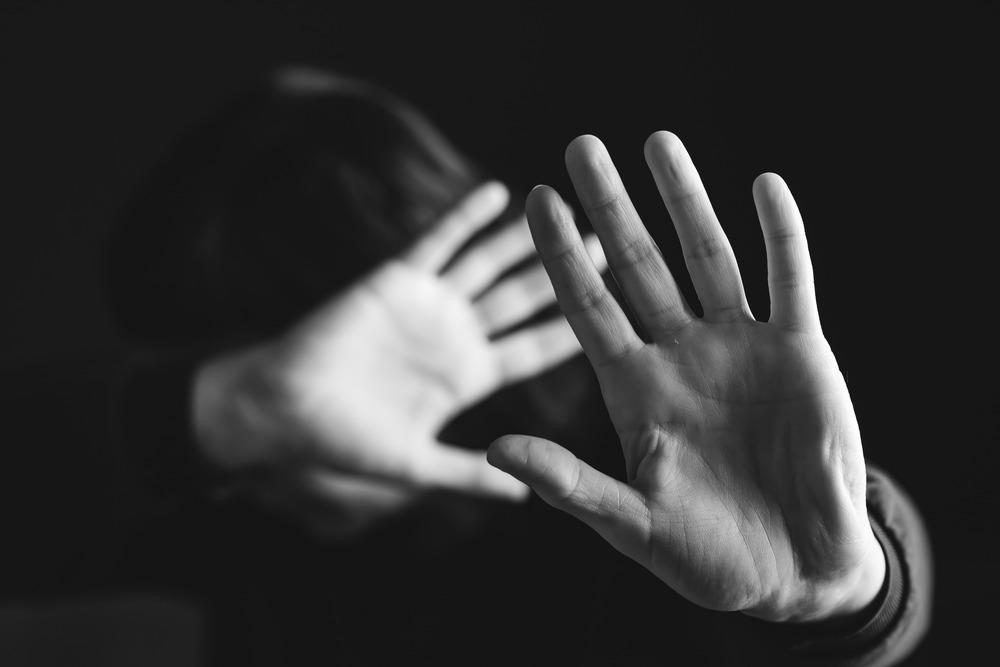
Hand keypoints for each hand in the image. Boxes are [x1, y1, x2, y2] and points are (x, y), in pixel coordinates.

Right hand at [194, 182, 606, 536]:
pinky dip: (465, 218)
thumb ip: (467, 475)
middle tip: (613, 243)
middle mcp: (457, 334)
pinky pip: (436, 242)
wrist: (283, 410)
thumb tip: (521, 499)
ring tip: (566, 208)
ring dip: (525, 238)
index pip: (533, 349)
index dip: (573, 331)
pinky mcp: (395, 281)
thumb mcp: (415, 464)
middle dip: (566, 272)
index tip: (619, 312)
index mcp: (468, 376)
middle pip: (523, 298)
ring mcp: (429, 304)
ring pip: (488, 264)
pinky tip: (498, 194)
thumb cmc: (344, 441)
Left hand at [488, 134, 884, 621]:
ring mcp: (738, 348)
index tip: (535, 199)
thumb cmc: (706, 556)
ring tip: (658, 142)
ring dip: (685, 200)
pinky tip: (764, 186)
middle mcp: (679, 356)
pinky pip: (789, 280)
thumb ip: (568, 483)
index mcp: (632, 390)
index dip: (559, 254)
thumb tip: (494, 451)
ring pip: (707, 257)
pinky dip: (782, 235)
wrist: (795, 571)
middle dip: (609, 208)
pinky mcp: (798, 352)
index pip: (585, 306)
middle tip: (581, 147)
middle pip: (636, 265)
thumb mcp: (631, 523)